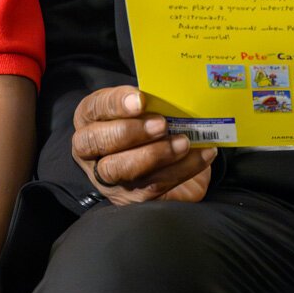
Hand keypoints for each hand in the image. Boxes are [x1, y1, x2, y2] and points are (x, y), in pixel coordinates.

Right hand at [71, 86, 216, 204]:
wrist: (167, 162)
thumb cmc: (152, 124)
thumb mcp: (145, 108)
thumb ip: (151, 101)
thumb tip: (172, 93)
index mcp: (90, 120)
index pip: (95, 108)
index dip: (116, 104)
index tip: (141, 100)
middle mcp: (92, 152)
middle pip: (97, 143)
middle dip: (131, 132)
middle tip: (162, 125)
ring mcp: (110, 179)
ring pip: (123, 169)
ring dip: (157, 155)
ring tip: (184, 143)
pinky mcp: (133, 199)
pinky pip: (154, 187)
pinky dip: (182, 169)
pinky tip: (202, 155)